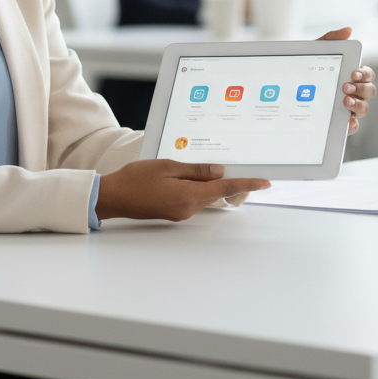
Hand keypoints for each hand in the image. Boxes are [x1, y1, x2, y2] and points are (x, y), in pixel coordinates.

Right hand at [95, 160, 269, 221]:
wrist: (113, 197)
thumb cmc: (135, 179)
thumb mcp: (166, 166)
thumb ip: (195, 169)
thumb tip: (219, 171)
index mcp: (188, 197)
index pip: (225, 188)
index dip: (246, 184)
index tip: (265, 182)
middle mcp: (188, 209)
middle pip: (218, 193)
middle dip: (231, 180)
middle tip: (244, 166)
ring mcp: (181, 213)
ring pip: (206, 195)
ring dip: (213, 182)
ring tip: (215, 166)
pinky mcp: (175, 211)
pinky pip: (195, 198)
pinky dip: (200, 187)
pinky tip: (196, 175)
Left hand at [316, 27, 376, 132]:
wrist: (285, 87)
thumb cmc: (306, 67)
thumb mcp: (314, 52)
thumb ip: (330, 39)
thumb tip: (348, 30)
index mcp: (350, 75)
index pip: (366, 74)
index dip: (364, 73)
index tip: (353, 72)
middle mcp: (353, 91)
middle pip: (369, 91)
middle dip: (361, 89)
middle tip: (345, 87)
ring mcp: (347, 107)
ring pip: (363, 108)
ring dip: (358, 105)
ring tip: (344, 101)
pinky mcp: (339, 122)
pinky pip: (352, 126)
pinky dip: (352, 124)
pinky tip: (346, 121)